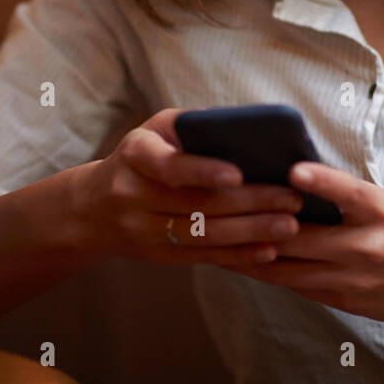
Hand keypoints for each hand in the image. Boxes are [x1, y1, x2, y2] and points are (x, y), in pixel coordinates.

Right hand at [69, 108, 306, 266]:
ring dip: (251, 232)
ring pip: (203, 234)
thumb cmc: (139, 157)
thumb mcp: (153, 131)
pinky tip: (269, 250)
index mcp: (135, 155)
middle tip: (291, 199)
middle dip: (249, 203)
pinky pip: (202, 257)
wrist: (92, 209)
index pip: (169, 166)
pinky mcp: (160, 255)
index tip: (238, 174)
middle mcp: (134, 195)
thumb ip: (191, 126)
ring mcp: (145, 230)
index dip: (202, 171)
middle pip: (196, 204)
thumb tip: (246, 128)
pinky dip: (238, 255)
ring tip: (290, 225)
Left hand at [219, 161, 383, 329]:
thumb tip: (297, 179)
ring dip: (255, 256)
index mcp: (383, 213)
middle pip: (304, 238)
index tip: (293, 170)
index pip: (349, 192)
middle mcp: (369, 247)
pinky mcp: (348, 301)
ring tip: (222, 241)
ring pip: (292, 269)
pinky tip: (250, 263)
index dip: (321, 181)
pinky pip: (301, 288)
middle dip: (261, 226)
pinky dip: (274, 274)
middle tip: (224, 211)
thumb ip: (348, 196)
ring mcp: (356, 280)